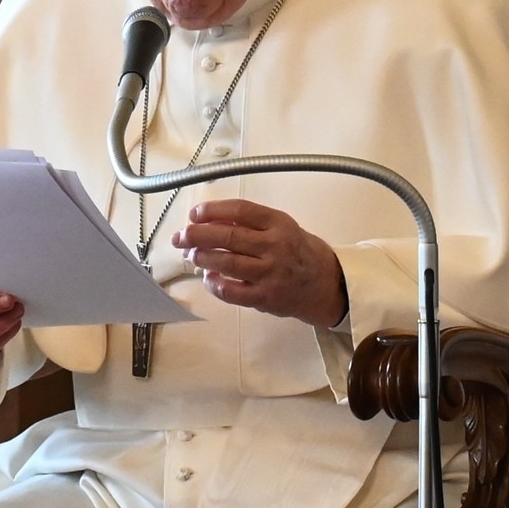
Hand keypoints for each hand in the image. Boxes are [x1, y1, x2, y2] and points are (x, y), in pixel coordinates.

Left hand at [176, 200, 347, 326]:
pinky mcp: (265, 297)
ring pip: (226, 262)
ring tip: (192, 255)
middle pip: (228, 236)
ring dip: (202, 258)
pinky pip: (231, 291)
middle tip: (181, 237)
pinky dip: (214, 284)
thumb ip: (250, 223)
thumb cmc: (299, 252)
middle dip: (197, 235)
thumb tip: (210, 221)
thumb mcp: (281, 227)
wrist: (327, 284)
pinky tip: (208, 278)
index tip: (194, 214)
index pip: (239, 210)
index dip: (211, 211)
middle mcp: (275, 246)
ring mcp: (270, 273)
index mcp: (278, 223)